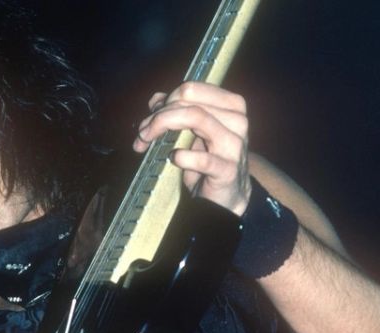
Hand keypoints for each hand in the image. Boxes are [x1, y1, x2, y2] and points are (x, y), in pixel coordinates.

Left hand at [133, 81, 251, 215]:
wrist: (228, 195)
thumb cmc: (208, 160)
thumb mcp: (193, 133)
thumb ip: (176, 112)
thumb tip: (155, 100)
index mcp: (231, 105)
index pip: (191, 89)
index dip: (165, 101)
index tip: (150, 118)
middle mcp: (237, 120)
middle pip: (189, 102)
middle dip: (159, 116)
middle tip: (142, 133)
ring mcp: (234, 144)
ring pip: (196, 118)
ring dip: (163, 127)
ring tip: (146, 142)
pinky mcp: (228, 170)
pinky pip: (201, 158)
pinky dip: (182, 157)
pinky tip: (174, 158)